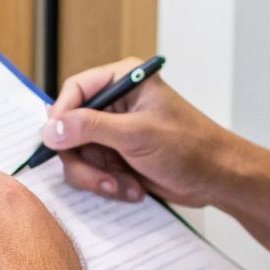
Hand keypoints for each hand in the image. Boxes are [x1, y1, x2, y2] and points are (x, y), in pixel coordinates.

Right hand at [44, 58, 242, 208]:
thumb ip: (90, 128)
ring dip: (99, 177)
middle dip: (85, 159)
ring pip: (78, 155)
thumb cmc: (190, 148)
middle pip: (71, 128)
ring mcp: (114, 132)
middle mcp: (115, 103)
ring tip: (125, 186)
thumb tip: (50, 129)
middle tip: (104, 179)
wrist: (218, 179)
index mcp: (123, 80)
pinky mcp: (117, 156)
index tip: (57, 143)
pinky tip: (132, 188)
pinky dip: (109, 184)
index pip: (75, 90)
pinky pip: (93, 171)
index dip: (62, 117)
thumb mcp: (137, 134)